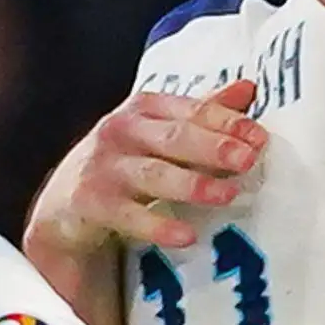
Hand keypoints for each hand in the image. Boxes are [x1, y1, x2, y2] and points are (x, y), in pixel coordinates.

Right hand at [29, 81, 265, 258]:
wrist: (65, 203)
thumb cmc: (123, 161)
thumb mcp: (158, 131)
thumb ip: (201, 113)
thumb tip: (248, 88)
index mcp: (144, 108)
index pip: (191, 110)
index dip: (227, 122)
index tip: (259, 137)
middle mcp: (122, 130)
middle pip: (174, 137)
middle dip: (213, 147)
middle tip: (247, 159)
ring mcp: (104, 166)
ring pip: (153, 174)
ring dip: (192, 184)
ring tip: (227, 194)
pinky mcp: (91, 201)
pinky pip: (129, 216)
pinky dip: (158, 225)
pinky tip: (186, 235)